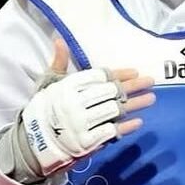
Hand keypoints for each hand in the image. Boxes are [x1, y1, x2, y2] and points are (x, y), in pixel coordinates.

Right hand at [19, 38, 154, 175]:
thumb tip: (60, 40)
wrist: (33, 144)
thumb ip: (58, 63)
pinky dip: (126, 126)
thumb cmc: (44, 111)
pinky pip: (111, 132)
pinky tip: (138, 121)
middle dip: (133, 86)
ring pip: (115, 110)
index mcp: (66, 87)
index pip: (99, 76)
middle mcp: (74, 104)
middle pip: (111, 91)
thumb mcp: (48, 85)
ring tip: (151, 98)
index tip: (135, 71)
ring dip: (136, 104)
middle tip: (150, 81)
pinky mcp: (86, 142)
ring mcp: (81, 124)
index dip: (119, 73)